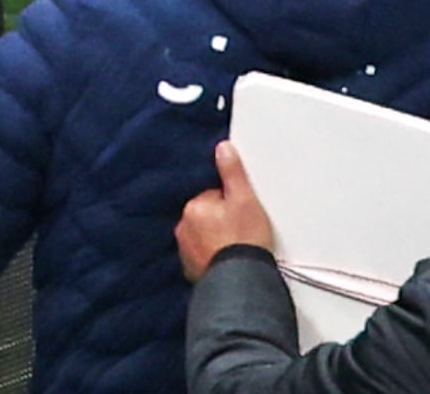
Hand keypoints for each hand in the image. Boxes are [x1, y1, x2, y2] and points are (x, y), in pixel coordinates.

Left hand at [176, 141, 277, 281]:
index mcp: (194, 208)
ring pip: (204, 237)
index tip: (242, 212)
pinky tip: (229, 260)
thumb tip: (223, 149)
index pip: (213, 196)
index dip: (231, 202)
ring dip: (216, 239)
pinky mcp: (193, 270)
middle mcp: (184, 228)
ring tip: (237, 247)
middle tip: (242, 231)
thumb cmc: (244, 243)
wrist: (242, 281)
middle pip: (208, 216)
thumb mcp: (245, 199)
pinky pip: (203, 256)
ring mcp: (187, 251)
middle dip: (222, 221)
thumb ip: (232, 171)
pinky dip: (213, 257)